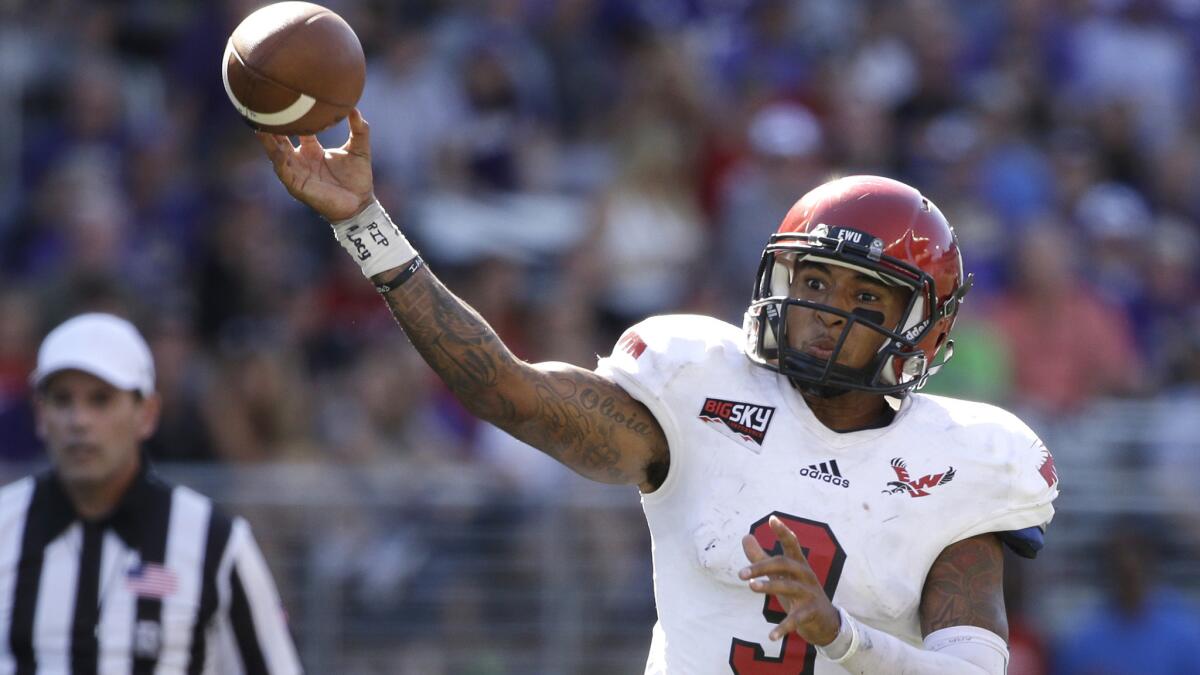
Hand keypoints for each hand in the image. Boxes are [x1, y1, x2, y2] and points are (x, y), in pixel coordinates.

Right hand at [257, 108, 374, 220]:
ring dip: (268, 142)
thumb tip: (355, 107)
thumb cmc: (358, 178)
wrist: (360, 203)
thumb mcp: (359, 149)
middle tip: (263, 108)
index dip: (291, 117)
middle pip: (280, 139)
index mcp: (312, 150)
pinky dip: (278, 160)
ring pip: (276, 154)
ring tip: (260, 126)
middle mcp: (301, 159)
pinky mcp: (297, 185)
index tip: (285, 99)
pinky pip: (283, 171)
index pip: (297, 130)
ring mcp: (297, 172)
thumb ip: (359, 129)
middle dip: (271, 126)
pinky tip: (275, 150)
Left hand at [739, 515, 841, 644]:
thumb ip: (761, 557)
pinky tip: (771, 636)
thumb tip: (745, 536)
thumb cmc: (798, 592)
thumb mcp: (781, 574)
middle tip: (740, 574)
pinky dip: (783, 628)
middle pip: (783, 564)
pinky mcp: (811, 612)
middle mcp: (805, 575)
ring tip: (751, 587)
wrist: (825, 621)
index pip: (791, 543)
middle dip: (761, 566)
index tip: (771, 519)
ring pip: (789, 587)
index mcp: (797, 563)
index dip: (782, 531)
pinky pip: (796, 619)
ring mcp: (809, 593)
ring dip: (769, 587)